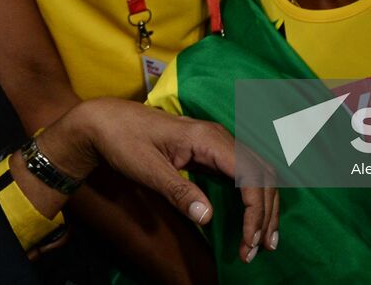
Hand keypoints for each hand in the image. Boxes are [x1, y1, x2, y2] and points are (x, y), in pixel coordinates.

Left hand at [39, 99, 280, 263]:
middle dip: (265, 212)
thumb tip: (207, 217)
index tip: (249, 240)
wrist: (105, 120)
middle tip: (258, 249)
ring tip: (263, 241)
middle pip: (261, 174)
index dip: (256, 209)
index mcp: (207, 138)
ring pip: (257, 173)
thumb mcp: (147, 168)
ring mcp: (216, 143)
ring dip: (264, 206)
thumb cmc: (123, 140)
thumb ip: (178, 191)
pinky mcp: (210, 152)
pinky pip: (242, 173)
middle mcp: (219, 137)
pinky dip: (253, 197)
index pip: (249, 174)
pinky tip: (252, 220)